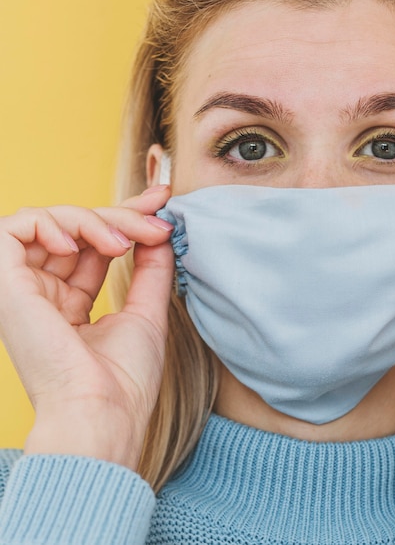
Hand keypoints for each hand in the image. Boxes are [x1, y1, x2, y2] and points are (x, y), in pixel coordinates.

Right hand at [0, 186, 173, 469]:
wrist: (103, 411)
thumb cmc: (126, 377)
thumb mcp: (147, 311)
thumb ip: (151, 268)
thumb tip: (160, 230)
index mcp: (72, 302)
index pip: (96, 244)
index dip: (126, 216)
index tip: (162, 200)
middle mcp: (46, 292)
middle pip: (78, 230)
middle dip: (121, 215)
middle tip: (155, 222)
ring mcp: (26, 288)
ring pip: (51, 222)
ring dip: (92, 220)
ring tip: (121, 243)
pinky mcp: (7, 285)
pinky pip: (13, 229)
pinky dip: (48, 222)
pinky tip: (75, 241)